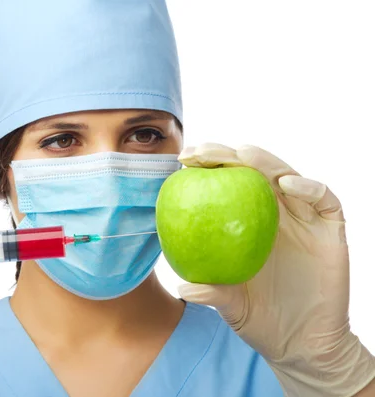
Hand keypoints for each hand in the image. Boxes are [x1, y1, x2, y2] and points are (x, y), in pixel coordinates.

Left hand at [176, 143, 374, 396]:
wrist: (301, 343)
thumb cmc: (259, 319)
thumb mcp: (230, 306)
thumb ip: (211, 293)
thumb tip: (182, 288)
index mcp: (243, 224)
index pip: (224, 186)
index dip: (205, 167)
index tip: (182, 160)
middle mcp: (271, 214)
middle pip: (251, 171)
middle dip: (227, 154)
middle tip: (202, 151)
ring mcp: (302, 218)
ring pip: (287, 175)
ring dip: (266, 161)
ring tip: (243, 154)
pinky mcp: (330, 228)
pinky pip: (324, 199)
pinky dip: (308, 188)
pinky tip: (286, 185)